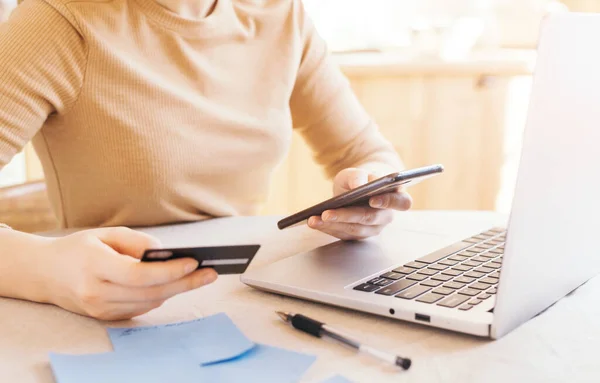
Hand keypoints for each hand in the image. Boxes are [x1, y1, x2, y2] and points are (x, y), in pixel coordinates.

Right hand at [39, 227, 217, 319]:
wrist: (43, 273)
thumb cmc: (78, 248)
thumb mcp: (105, 234)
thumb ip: (136, 242)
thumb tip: (166, 253)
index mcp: (94, 266)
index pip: (139, 274)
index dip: (170, 270)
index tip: (194, 262)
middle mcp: (96, 292)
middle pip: (150, 292)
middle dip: (184, 283)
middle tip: (210, 273)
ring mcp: (99, 309)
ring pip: (148, 303)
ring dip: (176, 290)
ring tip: (200, 277)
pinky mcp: (104, 317)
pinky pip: (140, 308)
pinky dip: (160, 296)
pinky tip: (176, 285)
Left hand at [308, 168, 411, 239]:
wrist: (357, 187)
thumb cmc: (362, 178)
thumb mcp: (358, 171)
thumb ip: (359, 176)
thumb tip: (358, 185)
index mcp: (396, 196)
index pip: (401, 202)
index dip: (388, 202)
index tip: (372, 199)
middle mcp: (387, 215)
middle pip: (370, 218)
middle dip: (347, 216)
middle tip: (327, 213)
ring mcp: (373, 228)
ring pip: (355, 230)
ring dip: (332, 225)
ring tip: (314, 219)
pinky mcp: (359, 234)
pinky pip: (344, 234)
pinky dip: (328, 228)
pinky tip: (314, 222)